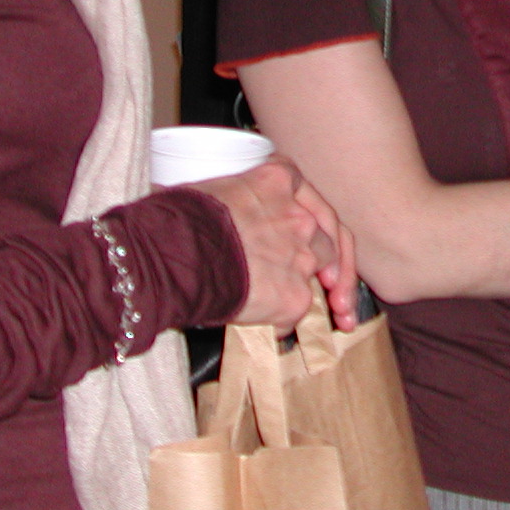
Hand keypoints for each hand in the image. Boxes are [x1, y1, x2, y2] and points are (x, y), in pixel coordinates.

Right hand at [192, 159, 359, 328]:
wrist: (172, 256)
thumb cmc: (176, 219)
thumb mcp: (214, 190)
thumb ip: (239, 201)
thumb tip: (223, 213)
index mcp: (279, 181)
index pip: (309, 199)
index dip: (320, 224)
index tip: (324, 238)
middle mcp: (299, 217)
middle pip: (326, 240)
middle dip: (334, 263)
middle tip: (337, 288)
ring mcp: (301, 257)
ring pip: (320, 275)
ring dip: (327, 295)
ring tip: (336, 316)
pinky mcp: (294, 297)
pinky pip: (296, 313)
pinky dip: (284, 321)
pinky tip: (273, 328)